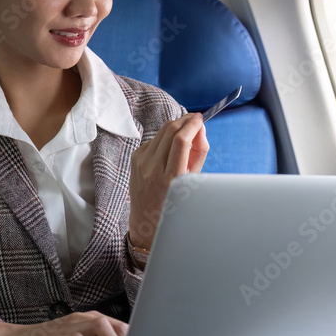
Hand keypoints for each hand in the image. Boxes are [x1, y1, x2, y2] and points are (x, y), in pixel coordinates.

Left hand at [128, 112, 208, 247]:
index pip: (181, 141)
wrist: (146, 217)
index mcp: (170, 177)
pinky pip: (154, 139)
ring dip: (176, 126)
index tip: (200, 118)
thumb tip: (199, 128)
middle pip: (170, 131)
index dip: (192, 125)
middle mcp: (152, 168)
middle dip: (185, 120)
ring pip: (161, 132)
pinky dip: (165, 138)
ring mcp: (141, 162)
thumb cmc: (174, 201)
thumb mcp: (193, 180)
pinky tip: (169, 147)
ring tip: (186, 130)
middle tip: (195, 119)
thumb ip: (199, 152)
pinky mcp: (135, 157)